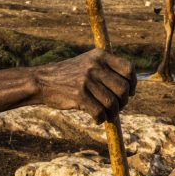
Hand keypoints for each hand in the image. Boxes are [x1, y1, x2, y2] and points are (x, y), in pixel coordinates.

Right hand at [0, 49, 135, 122]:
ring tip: (105, 115)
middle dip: (123, 103)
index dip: (133, 84)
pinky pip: (99, 112)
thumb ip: (107, 71)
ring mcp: (87, 80)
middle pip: (123, 89)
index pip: (128, 69)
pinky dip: (100, 119)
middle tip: (115, 108)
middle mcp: (95, 66)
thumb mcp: (88, 63)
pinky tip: (96, 119)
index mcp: (100, 56)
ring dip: (112, 114)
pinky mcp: (79, 95)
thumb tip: (130, 89)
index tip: (130, 93)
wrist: (42, 81)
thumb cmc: (69, 75)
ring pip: (112, 104)